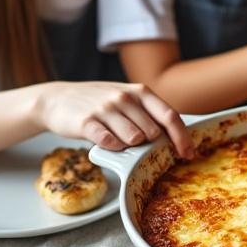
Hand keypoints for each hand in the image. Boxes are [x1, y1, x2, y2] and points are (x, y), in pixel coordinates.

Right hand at [35, 81, 194, 158]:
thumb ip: (149, 114)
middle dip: (149, 144)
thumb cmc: (99, 103)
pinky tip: (105, 141)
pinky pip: (110, 142)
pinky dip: (112, 147)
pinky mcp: (88, 122)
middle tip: (133, 143)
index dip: (182, 137)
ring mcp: (106, 108)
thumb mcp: (127, 100)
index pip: (170, 116)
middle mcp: (125, 98)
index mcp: (140, 92)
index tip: (189, 154)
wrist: (57, 99)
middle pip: (153, 132)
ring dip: (128, 146)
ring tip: (116, 139)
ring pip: (134, 139)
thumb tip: (176, 136)